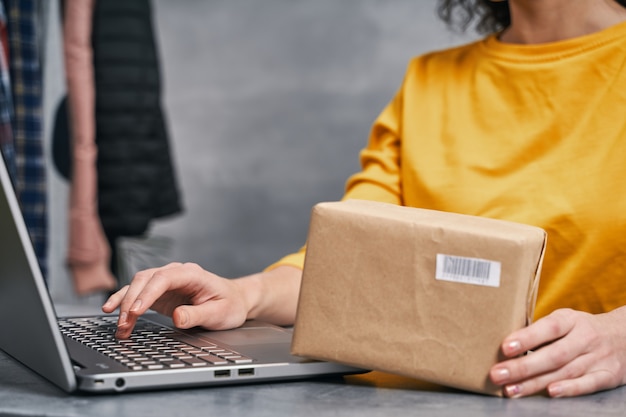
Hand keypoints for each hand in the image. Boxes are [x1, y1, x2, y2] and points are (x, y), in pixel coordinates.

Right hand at [102, 262, 249, 338]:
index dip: (147, 294)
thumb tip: (177, 317)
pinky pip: (138, 294)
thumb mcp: (219, 313)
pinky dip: (125, 302)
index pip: (163, 278)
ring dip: (125, 303)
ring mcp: (167, 281)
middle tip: (123, 323)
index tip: (135, 311)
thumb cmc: (229, 304)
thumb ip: (197, 315)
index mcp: (192, 274)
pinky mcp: (161, 292)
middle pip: (146, 279)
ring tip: (119, 325)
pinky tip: (113, 311)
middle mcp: (176, 273)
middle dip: (131, 301)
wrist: (234, 300)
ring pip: (138, 285)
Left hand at [489, 307, 625, 397]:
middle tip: (497, 374)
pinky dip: (570, 389)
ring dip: (535, 383)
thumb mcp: (564, 320)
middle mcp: (585, 338)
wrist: (625, 335)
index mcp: (570, 320)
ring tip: (511, 389)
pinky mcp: (609, 375)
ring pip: (565, 372)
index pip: (548, 328)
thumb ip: (540, 331)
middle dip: (523, 367)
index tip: (504, 348)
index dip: (526, 338)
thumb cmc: (581, 328)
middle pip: (553, 354)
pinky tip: (550, 393)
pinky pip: (588, 384)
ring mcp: (598, 358)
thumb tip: (506, 345)